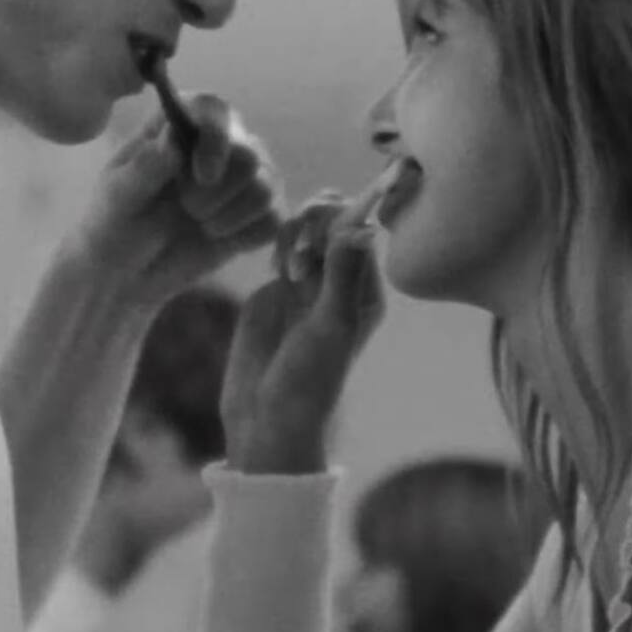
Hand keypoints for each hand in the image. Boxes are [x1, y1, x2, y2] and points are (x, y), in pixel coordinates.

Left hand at [66, 95, 284, 309]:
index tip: (203, 176)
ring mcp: (246, 176)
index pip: (214, 110)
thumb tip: (174, 143)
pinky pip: (275, 219)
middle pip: (249, 154)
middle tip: (189, 210)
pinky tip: (220, 238)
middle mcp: (220, 141)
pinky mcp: (261, 211)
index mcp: (181, 124)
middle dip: (217, 194)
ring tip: (202, 226)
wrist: (127, 272)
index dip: (216, 140)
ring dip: (230, 216)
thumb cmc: (116, 224)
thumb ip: (144, 169)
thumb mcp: (117, 198)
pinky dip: (246, 235)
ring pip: (266, 188)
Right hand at [222, 187, 386, 473]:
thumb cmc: (311, 378)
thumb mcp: (331, 326)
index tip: (323, 235)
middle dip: (317, 221)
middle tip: (302, 247)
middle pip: (334, 220)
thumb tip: (364, 226)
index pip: (362, 231)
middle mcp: (339, 280)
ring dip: (296, 232)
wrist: (266, 412)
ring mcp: (307, 280)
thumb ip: (343, 274)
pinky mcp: (277, 285)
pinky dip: (278, 243)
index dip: (343, 219)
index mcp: (365, 291)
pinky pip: (281, 244)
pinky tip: (274, 268)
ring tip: (287, 267)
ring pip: (306, 228)